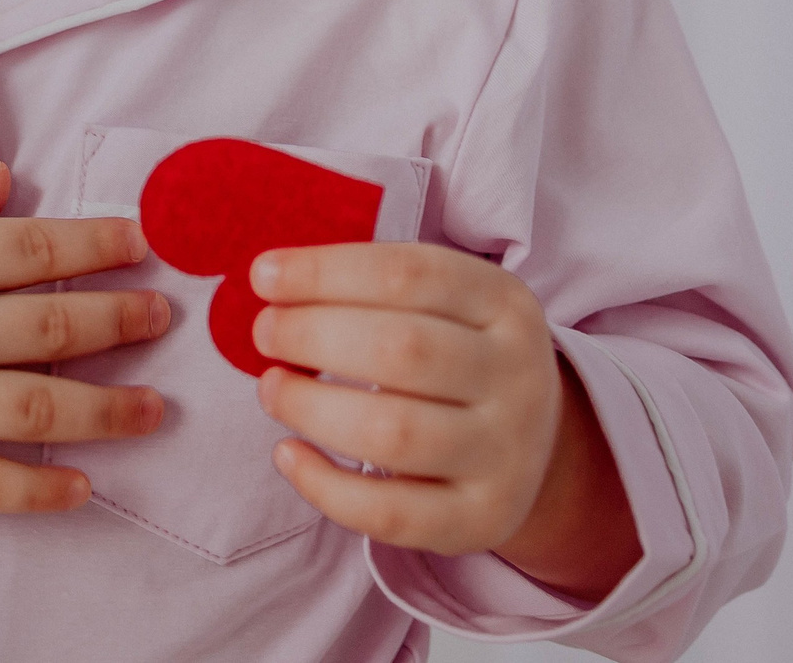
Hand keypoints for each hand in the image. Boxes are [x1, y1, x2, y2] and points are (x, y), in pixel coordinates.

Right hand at [0, 161, 170, 513]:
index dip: (97, 244)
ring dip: (106, 409)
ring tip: (152, 409)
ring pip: (38, 404)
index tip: (140, 245)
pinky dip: (38, 489)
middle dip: (119, 319)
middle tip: (161, 318)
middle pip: (54, 323)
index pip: (36, 247)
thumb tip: (7, 177)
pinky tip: (82, 487)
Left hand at [249, 242, 640, 598]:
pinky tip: (288, 454)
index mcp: (504, 303)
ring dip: (311, 407)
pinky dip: (325, 486)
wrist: (530, 445)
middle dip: (312, 336)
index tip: (263, 276)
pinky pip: (391, 514)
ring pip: (394, 434)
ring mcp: (506, 454)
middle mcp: (517, 377)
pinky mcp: (482, 521)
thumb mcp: (440, 304)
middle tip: (265, 333)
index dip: (326, 271)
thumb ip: (368, 290)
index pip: (410, 274)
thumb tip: (271, 282)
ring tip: (272, 389)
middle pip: (404, 350)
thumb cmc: (454, 355)